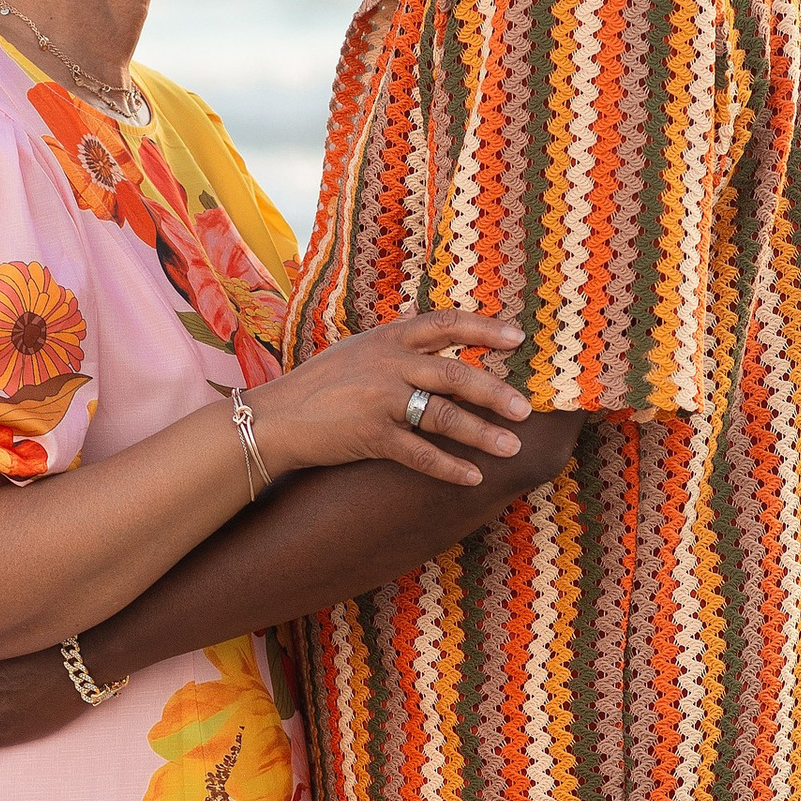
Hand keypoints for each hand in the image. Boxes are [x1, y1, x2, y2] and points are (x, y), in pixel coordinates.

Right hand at [250, 312, 530, 488]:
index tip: (518, 338)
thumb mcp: (358, 353)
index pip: (445, 324)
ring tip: (511, 448)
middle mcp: (388, 364)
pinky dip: (448, 467)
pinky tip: (472, 477)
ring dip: (481, 433)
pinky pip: (419, 454)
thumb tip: (444, 353)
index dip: (484, 329)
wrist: (275, 417)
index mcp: (388, 338)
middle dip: (494, 392)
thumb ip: (398, 349)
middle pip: (454, 374)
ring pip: (443, 415)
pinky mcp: (370, 435)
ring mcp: (379, 399)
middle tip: (526, 409)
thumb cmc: (319, 386)